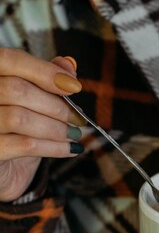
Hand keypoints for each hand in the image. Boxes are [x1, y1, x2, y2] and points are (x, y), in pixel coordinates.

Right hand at [0, 49, 83, 201]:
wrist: (5, 171)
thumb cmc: (16, 133)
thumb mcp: (32, 103)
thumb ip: (45, 78)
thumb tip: (68, 65)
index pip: (10, 60)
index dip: (44, 70)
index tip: (74, 85)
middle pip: (17, 89)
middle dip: (55, 105)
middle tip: (77, 118)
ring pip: (20, 118)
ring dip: (56, 127)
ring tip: (73, 134)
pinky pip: (25, 145)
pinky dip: (54, 147)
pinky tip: (69, 149)